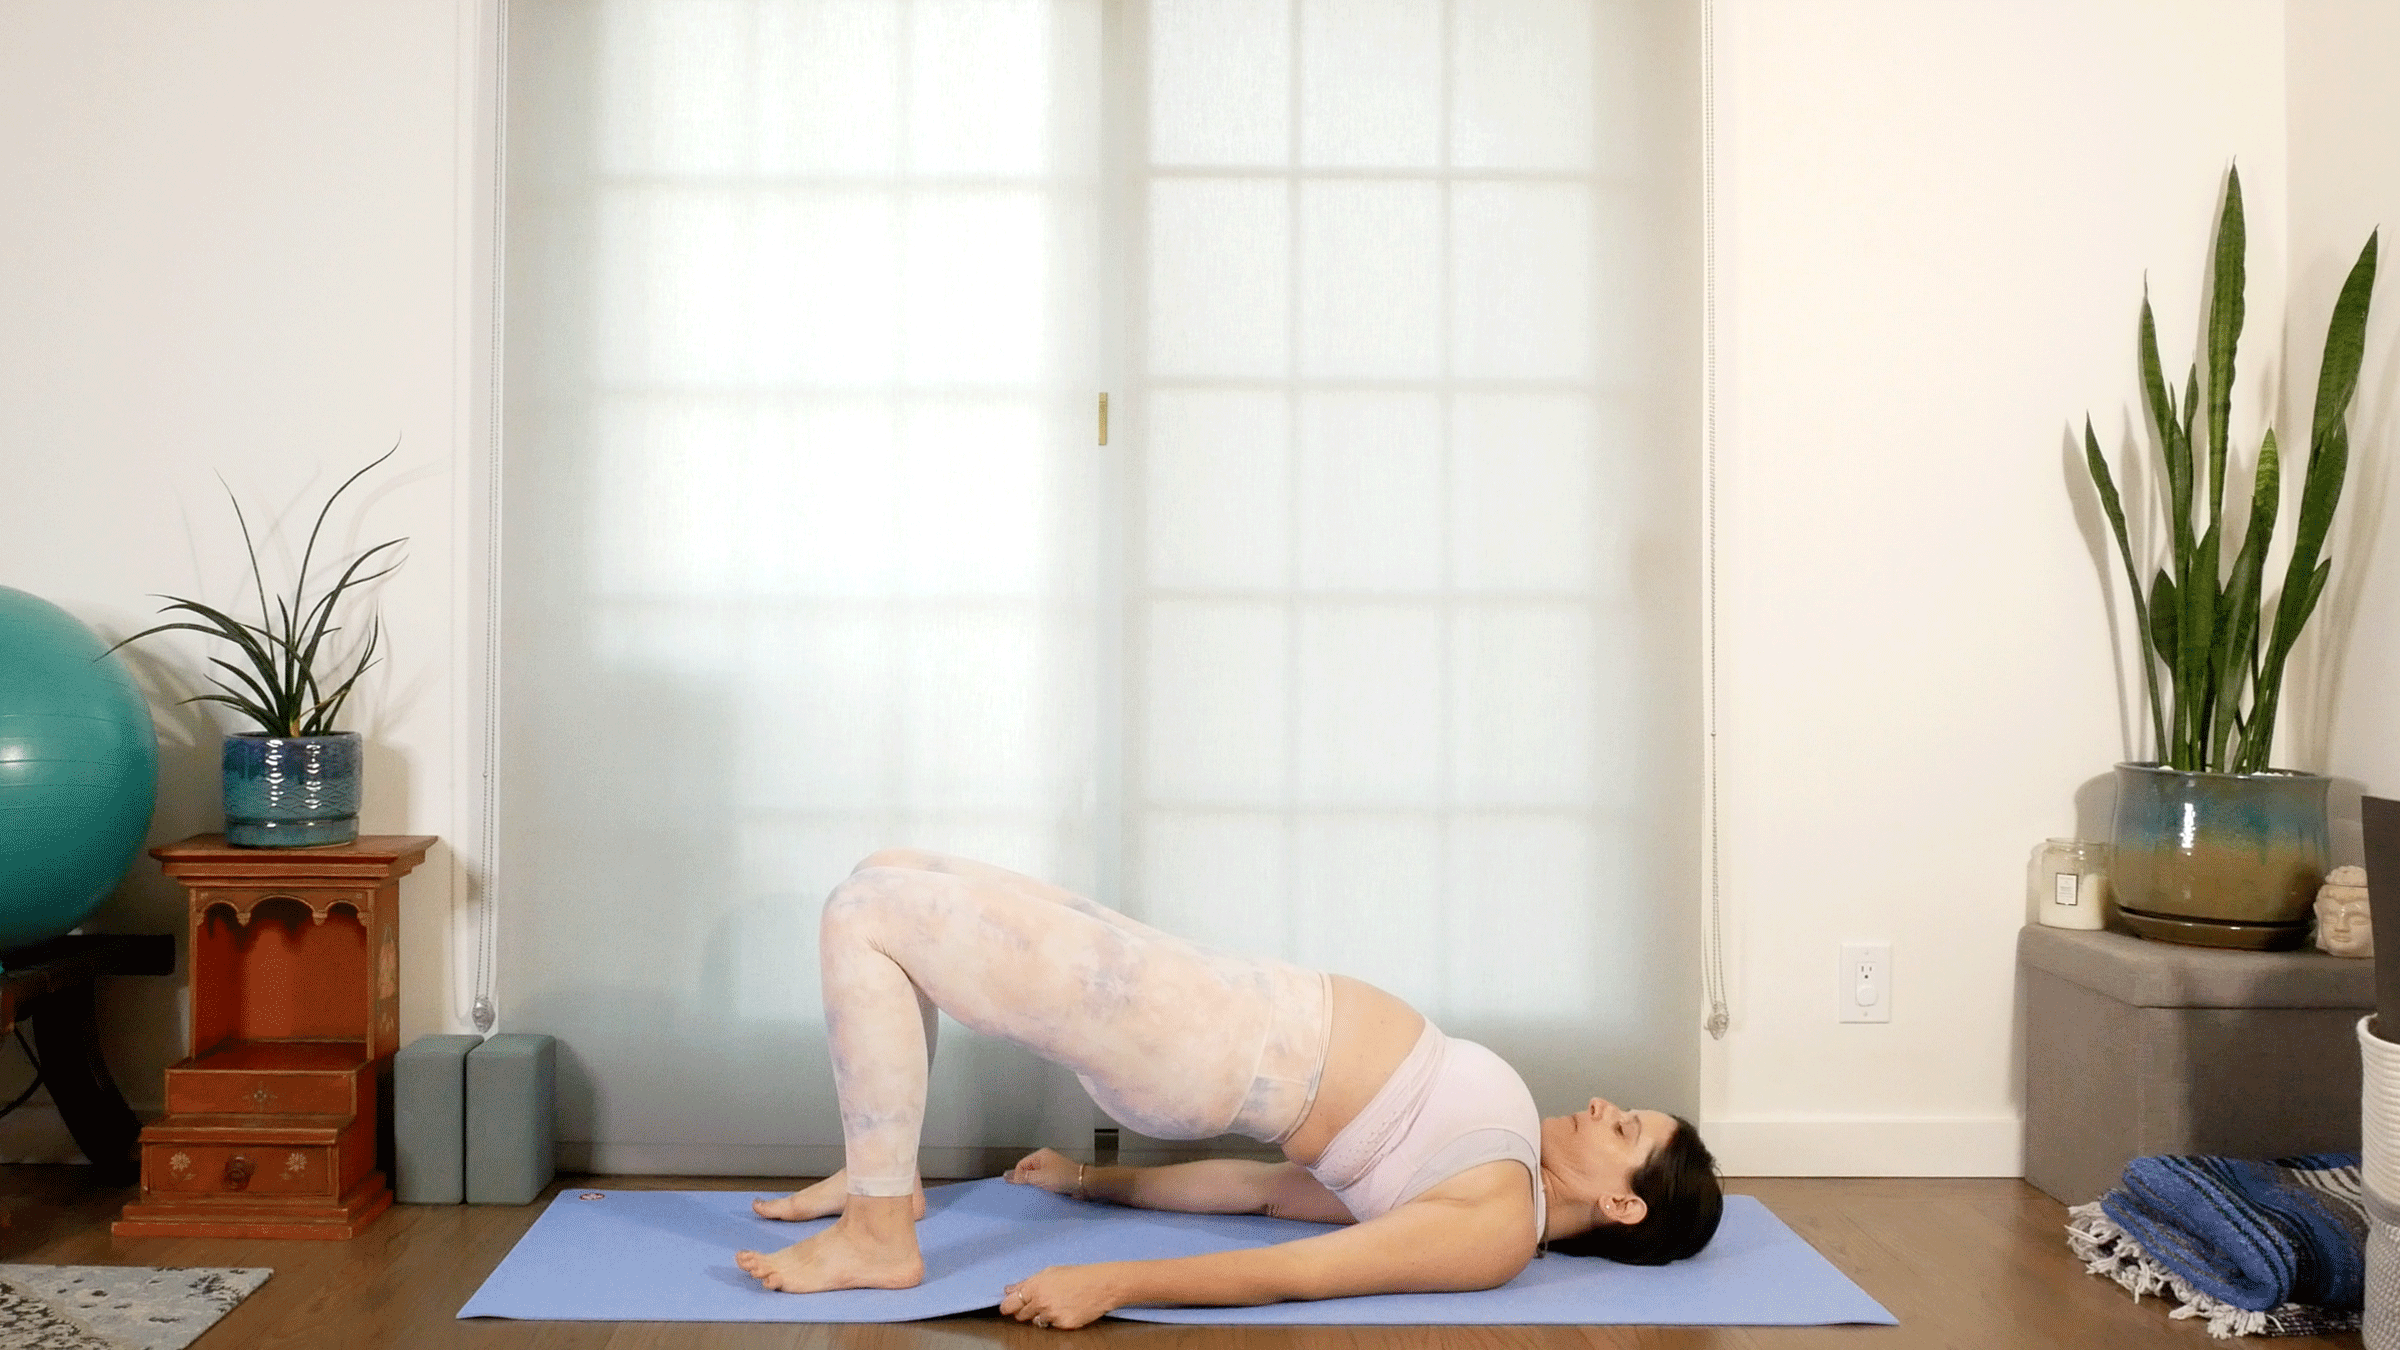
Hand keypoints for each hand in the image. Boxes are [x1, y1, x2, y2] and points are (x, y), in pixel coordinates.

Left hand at [1000, 1264, 1120, 1329]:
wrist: (1101, 1285)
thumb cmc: (1077, 1275)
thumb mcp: (1050, 1272)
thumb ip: (1026, 1282)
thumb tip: (1008, 1289)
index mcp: (1035, 1286)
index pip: (1010, 1303)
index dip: (1007, 1306)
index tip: (1007, 1307)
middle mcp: (1041, 1302)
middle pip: (1020, 1315)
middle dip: (1023, 1311)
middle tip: (1035, 1303)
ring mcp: (1051, 1315)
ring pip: (1035, 1322)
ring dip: (1040, 1316)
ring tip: (1054, 1304)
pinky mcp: (1062, 1325)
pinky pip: (1051, 1326)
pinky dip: (1055, 1320)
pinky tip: (1065, 1309)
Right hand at [1005, 1148, 1081, 1195]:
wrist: (1083, 1185)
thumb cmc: (1063, 1177)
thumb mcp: (1039, 1177)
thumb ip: (1022, 1177)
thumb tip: (1005, 1176)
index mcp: (1040, 1156)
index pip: (1021, 1165)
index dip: (1017, 1177)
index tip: (1017, 1188)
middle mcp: (1045, 1162)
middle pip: (1027, 1172)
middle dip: (1025, 1183)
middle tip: (1022, 1194)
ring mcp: (1050, 1171)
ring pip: (1035, 1180)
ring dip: (1033, 1188)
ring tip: (1031, 1196)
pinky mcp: (1055, 1180)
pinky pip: (1042, 1185)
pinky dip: (1040, 1190)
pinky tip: (1038, 1197)